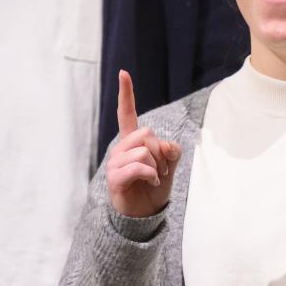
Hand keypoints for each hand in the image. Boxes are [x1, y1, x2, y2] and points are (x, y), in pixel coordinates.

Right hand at [106, 70, 181, 217]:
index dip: (127, 94)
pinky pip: (140, 167)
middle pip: (146, 133)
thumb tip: (164, 145)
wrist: (145, 213)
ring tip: (154, 178)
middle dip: (160, 152)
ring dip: (157, 167)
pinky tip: (150, 183)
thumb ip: (170, 150)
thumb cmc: (154, 187)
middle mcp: (120, 148)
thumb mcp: (169, 165)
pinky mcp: (115, 177)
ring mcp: (115, 162)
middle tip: (160, 169)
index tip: (124, 73)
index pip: (127, 113)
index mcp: (132, 141)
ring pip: (144, 151)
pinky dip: (152, 175)